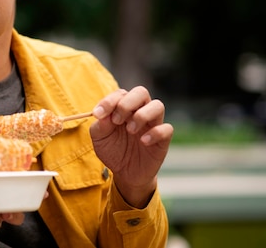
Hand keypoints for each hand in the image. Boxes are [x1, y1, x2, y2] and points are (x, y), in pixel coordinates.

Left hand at [89, 86, 172, 206]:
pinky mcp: (163, 139)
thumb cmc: (113, 150)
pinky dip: (155, 133)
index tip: (98, 114)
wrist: (125, 173)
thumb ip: (100, 125)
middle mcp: (139, 111)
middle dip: (127, 103)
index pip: (120, 94)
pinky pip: (167, 128)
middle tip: (116, 120)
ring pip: (157, 105)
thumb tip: (101, 114)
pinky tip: (143, 142)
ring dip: (142, 115)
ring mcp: (153, 124)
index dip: (109, 101)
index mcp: (123, 108)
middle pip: (141, 92)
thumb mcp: (100, 139)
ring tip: (130, 130)